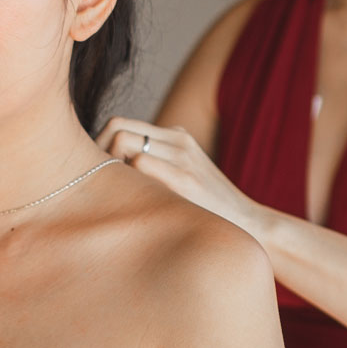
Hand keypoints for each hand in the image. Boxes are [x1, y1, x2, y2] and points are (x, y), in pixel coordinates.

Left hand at [95, 116, 274, 241]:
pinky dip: (125, 179)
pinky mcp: (185, 179)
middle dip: (97, 152)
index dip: (99, 145)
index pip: (120, 124)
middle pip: (116, 126)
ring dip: (108, 166)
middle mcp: (178, 139)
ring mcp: (182, 156)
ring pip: (122, 141)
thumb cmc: (209, 207)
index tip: (96, 173)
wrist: (249, 224)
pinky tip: (128, 202)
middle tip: (97, 182)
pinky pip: (139, 164)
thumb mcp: (185, 174)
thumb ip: (159, 163)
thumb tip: (110, 171)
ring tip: (114, 193)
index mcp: (177, 136)